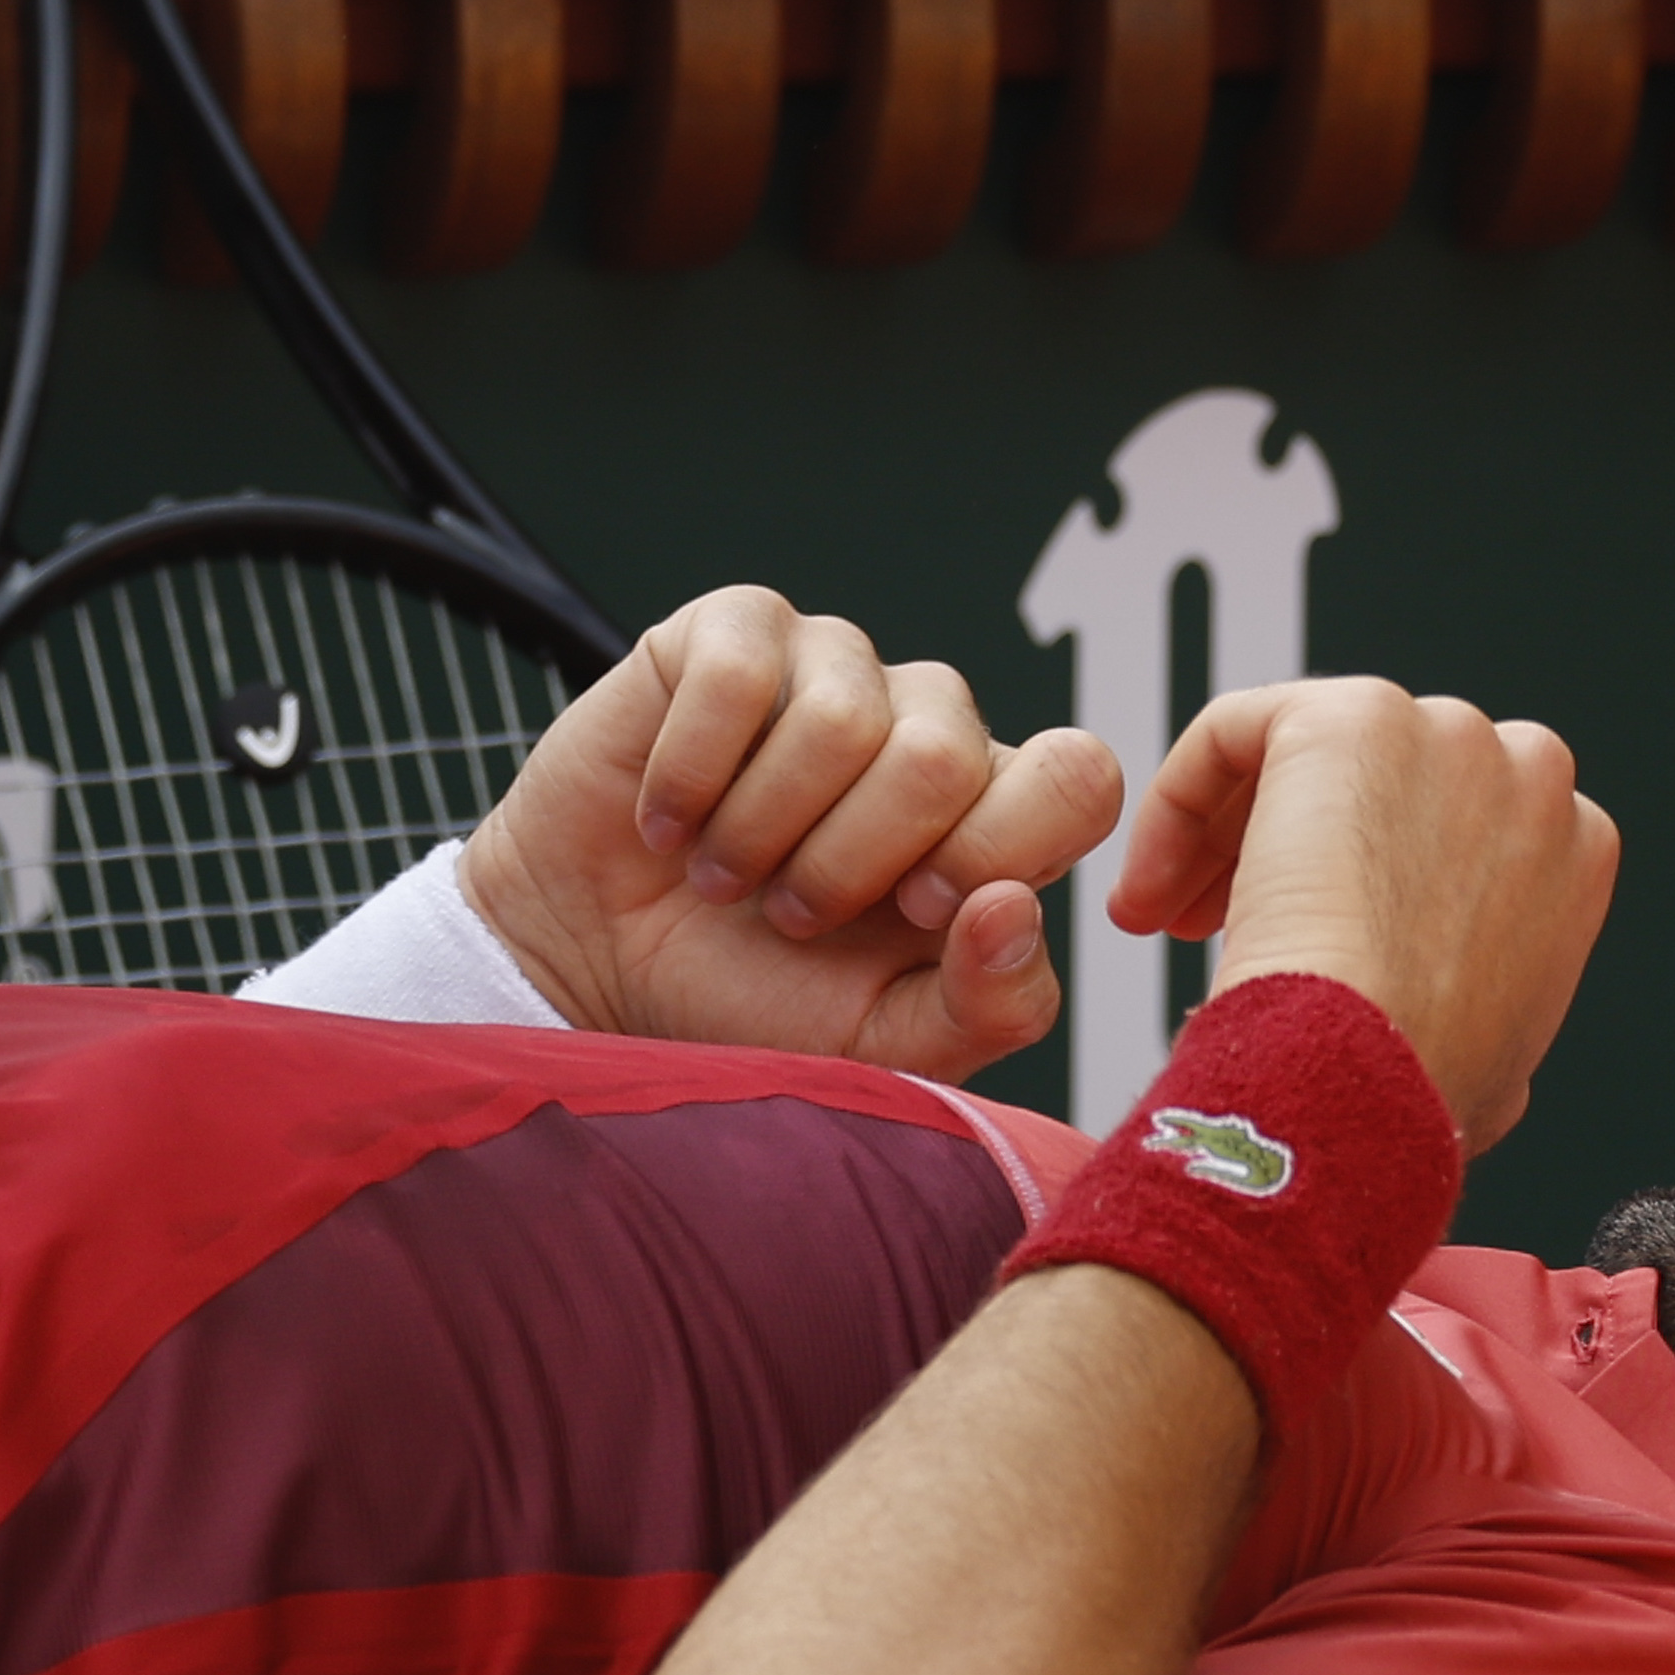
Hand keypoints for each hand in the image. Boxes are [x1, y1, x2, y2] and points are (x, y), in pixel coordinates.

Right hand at [455, 590, 1121, 1075]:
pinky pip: (735, 675)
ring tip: (724, 871)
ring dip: (761, 829)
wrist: (594, 968)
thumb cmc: (747, 997)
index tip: (912, 915)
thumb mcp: (884, 1043)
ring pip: (843, 718)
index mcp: (991, 814)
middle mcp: (925, 722)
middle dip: (850, 863)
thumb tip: (1012, 906)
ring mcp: (831, 664)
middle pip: (949, 754)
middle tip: (790, 912)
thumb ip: (987, 1005)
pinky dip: (689, 774)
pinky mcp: (732, 631)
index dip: (996, 849)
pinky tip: (667, 819)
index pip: (1079, 777)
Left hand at [1089, 675, 1612, 1159]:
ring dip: (1223, 835)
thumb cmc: (1420, 1086)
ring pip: (1299, 756)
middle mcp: (1525, 772)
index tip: (1304, 940)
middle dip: (1289, 850)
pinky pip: (1237, 731)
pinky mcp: (1354, 716)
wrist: (1373, 1069)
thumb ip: (1492, 1007)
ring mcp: (1445, 732)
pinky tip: (1153, 884)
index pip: (1449, 827)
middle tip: (1211, 924)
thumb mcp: (1500, 1060)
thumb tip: (1469, 1033)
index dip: (1363, 883)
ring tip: (1169, 918)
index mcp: (1574, 847)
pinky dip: (1179, 800)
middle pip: (1375, 782)